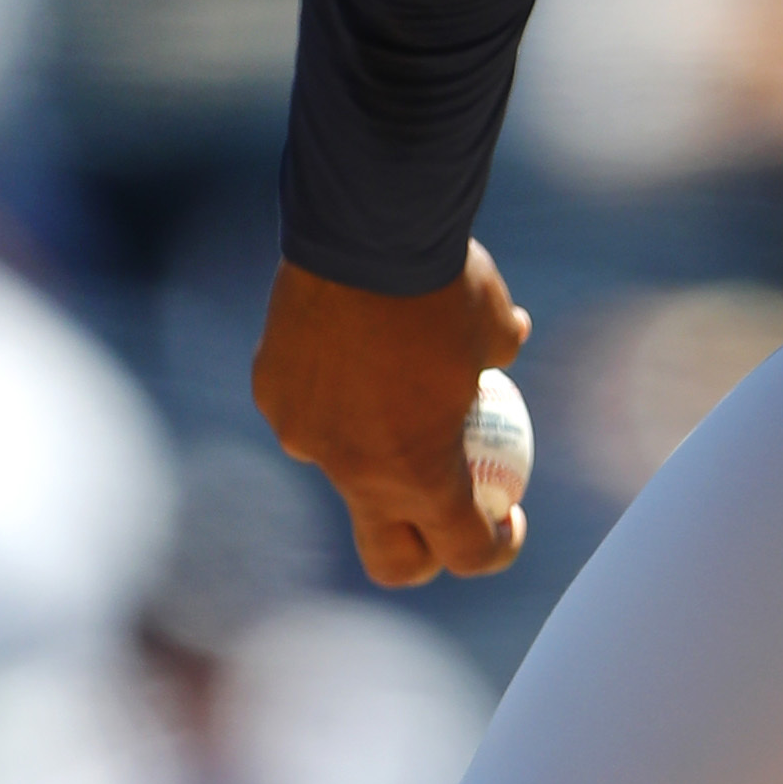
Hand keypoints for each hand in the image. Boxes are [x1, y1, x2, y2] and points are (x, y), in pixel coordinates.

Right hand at [251, 243, 530, 586]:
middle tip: (450, 510)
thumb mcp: (493, 323)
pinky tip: (345, 341)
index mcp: (418, 472)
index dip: (493, 547)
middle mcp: (353, 470)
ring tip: (391, 385)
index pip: (461, 550)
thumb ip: (500, 350)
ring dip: (372, 450)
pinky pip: (307, 409)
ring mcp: (304, 435)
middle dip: (423, 553)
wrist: (364, 226)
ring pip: (342, 466)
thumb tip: (511, 346)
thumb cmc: (443, 282)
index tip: (507, 518)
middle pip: (389, 557)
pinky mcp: (271, 393)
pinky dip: (330, 393)